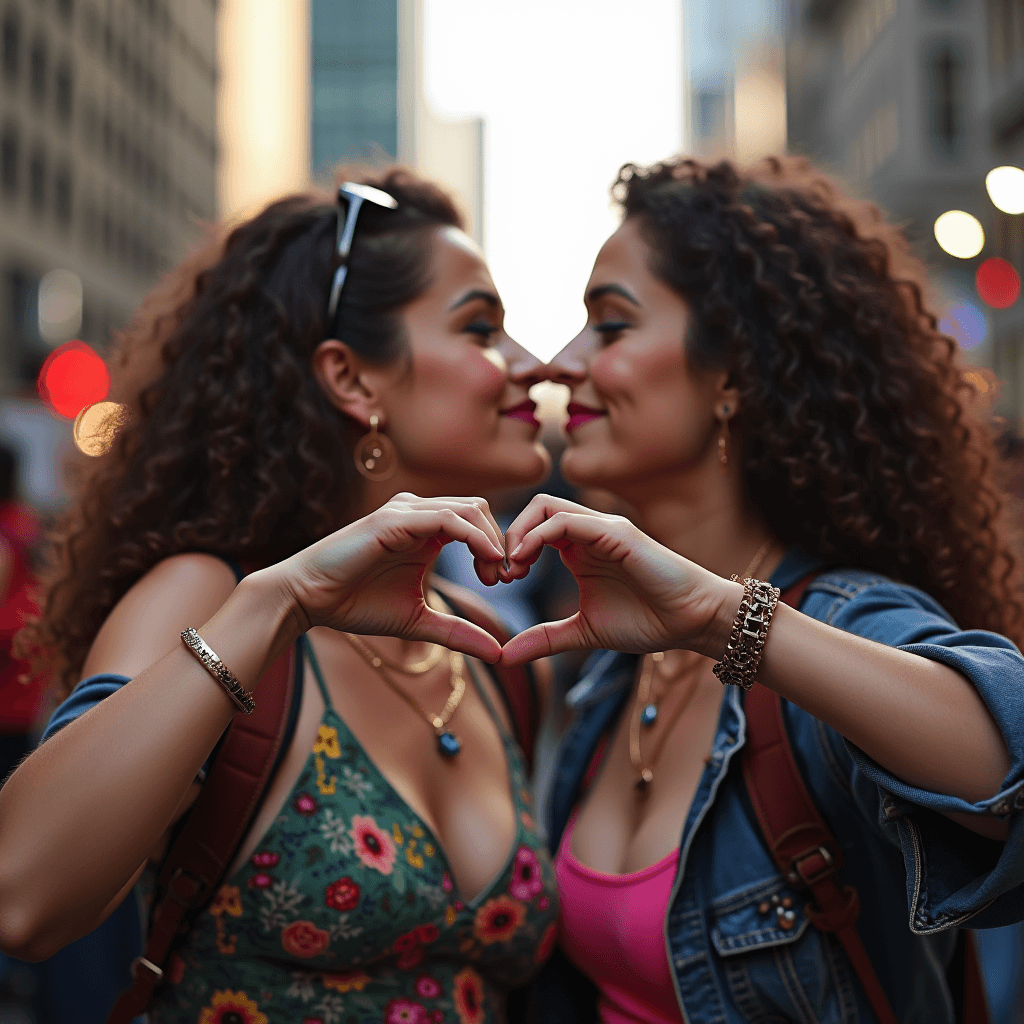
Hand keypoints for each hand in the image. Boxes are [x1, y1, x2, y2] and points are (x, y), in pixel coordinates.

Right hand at [267, 494, 506, 662]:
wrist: (309, 599)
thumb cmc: (356, 604)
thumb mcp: (418, 621)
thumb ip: (457, 633)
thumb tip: (498, 654)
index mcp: (426, 530)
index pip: (477, 523)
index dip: (497, 549)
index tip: (502, 583)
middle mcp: (418, 513)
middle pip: (480, 510)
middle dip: (499, 543)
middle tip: (503, 580)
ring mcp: (406, 512)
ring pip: (469, 509)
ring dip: (490, 541)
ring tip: (494, 576)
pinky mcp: (394, 519)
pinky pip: (446, 518)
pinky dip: (472, 537)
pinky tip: (485, 562)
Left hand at [498, 495, 738, 665]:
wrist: (692, 621)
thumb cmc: (647, 622)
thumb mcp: (583, 632)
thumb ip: (544, 639)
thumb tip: (502, 657)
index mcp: (577, 549)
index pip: (531, 528)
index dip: (508, 549)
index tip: (501, 582)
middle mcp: (588, 532)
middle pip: (533, 509)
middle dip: (507, 536)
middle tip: (502, 574)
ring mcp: (602, 528)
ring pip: (545, 506)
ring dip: (519, 533)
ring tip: (513, 569)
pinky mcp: (615, 532)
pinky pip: (568, 520)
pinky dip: (539, 536)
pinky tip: (528, 562)